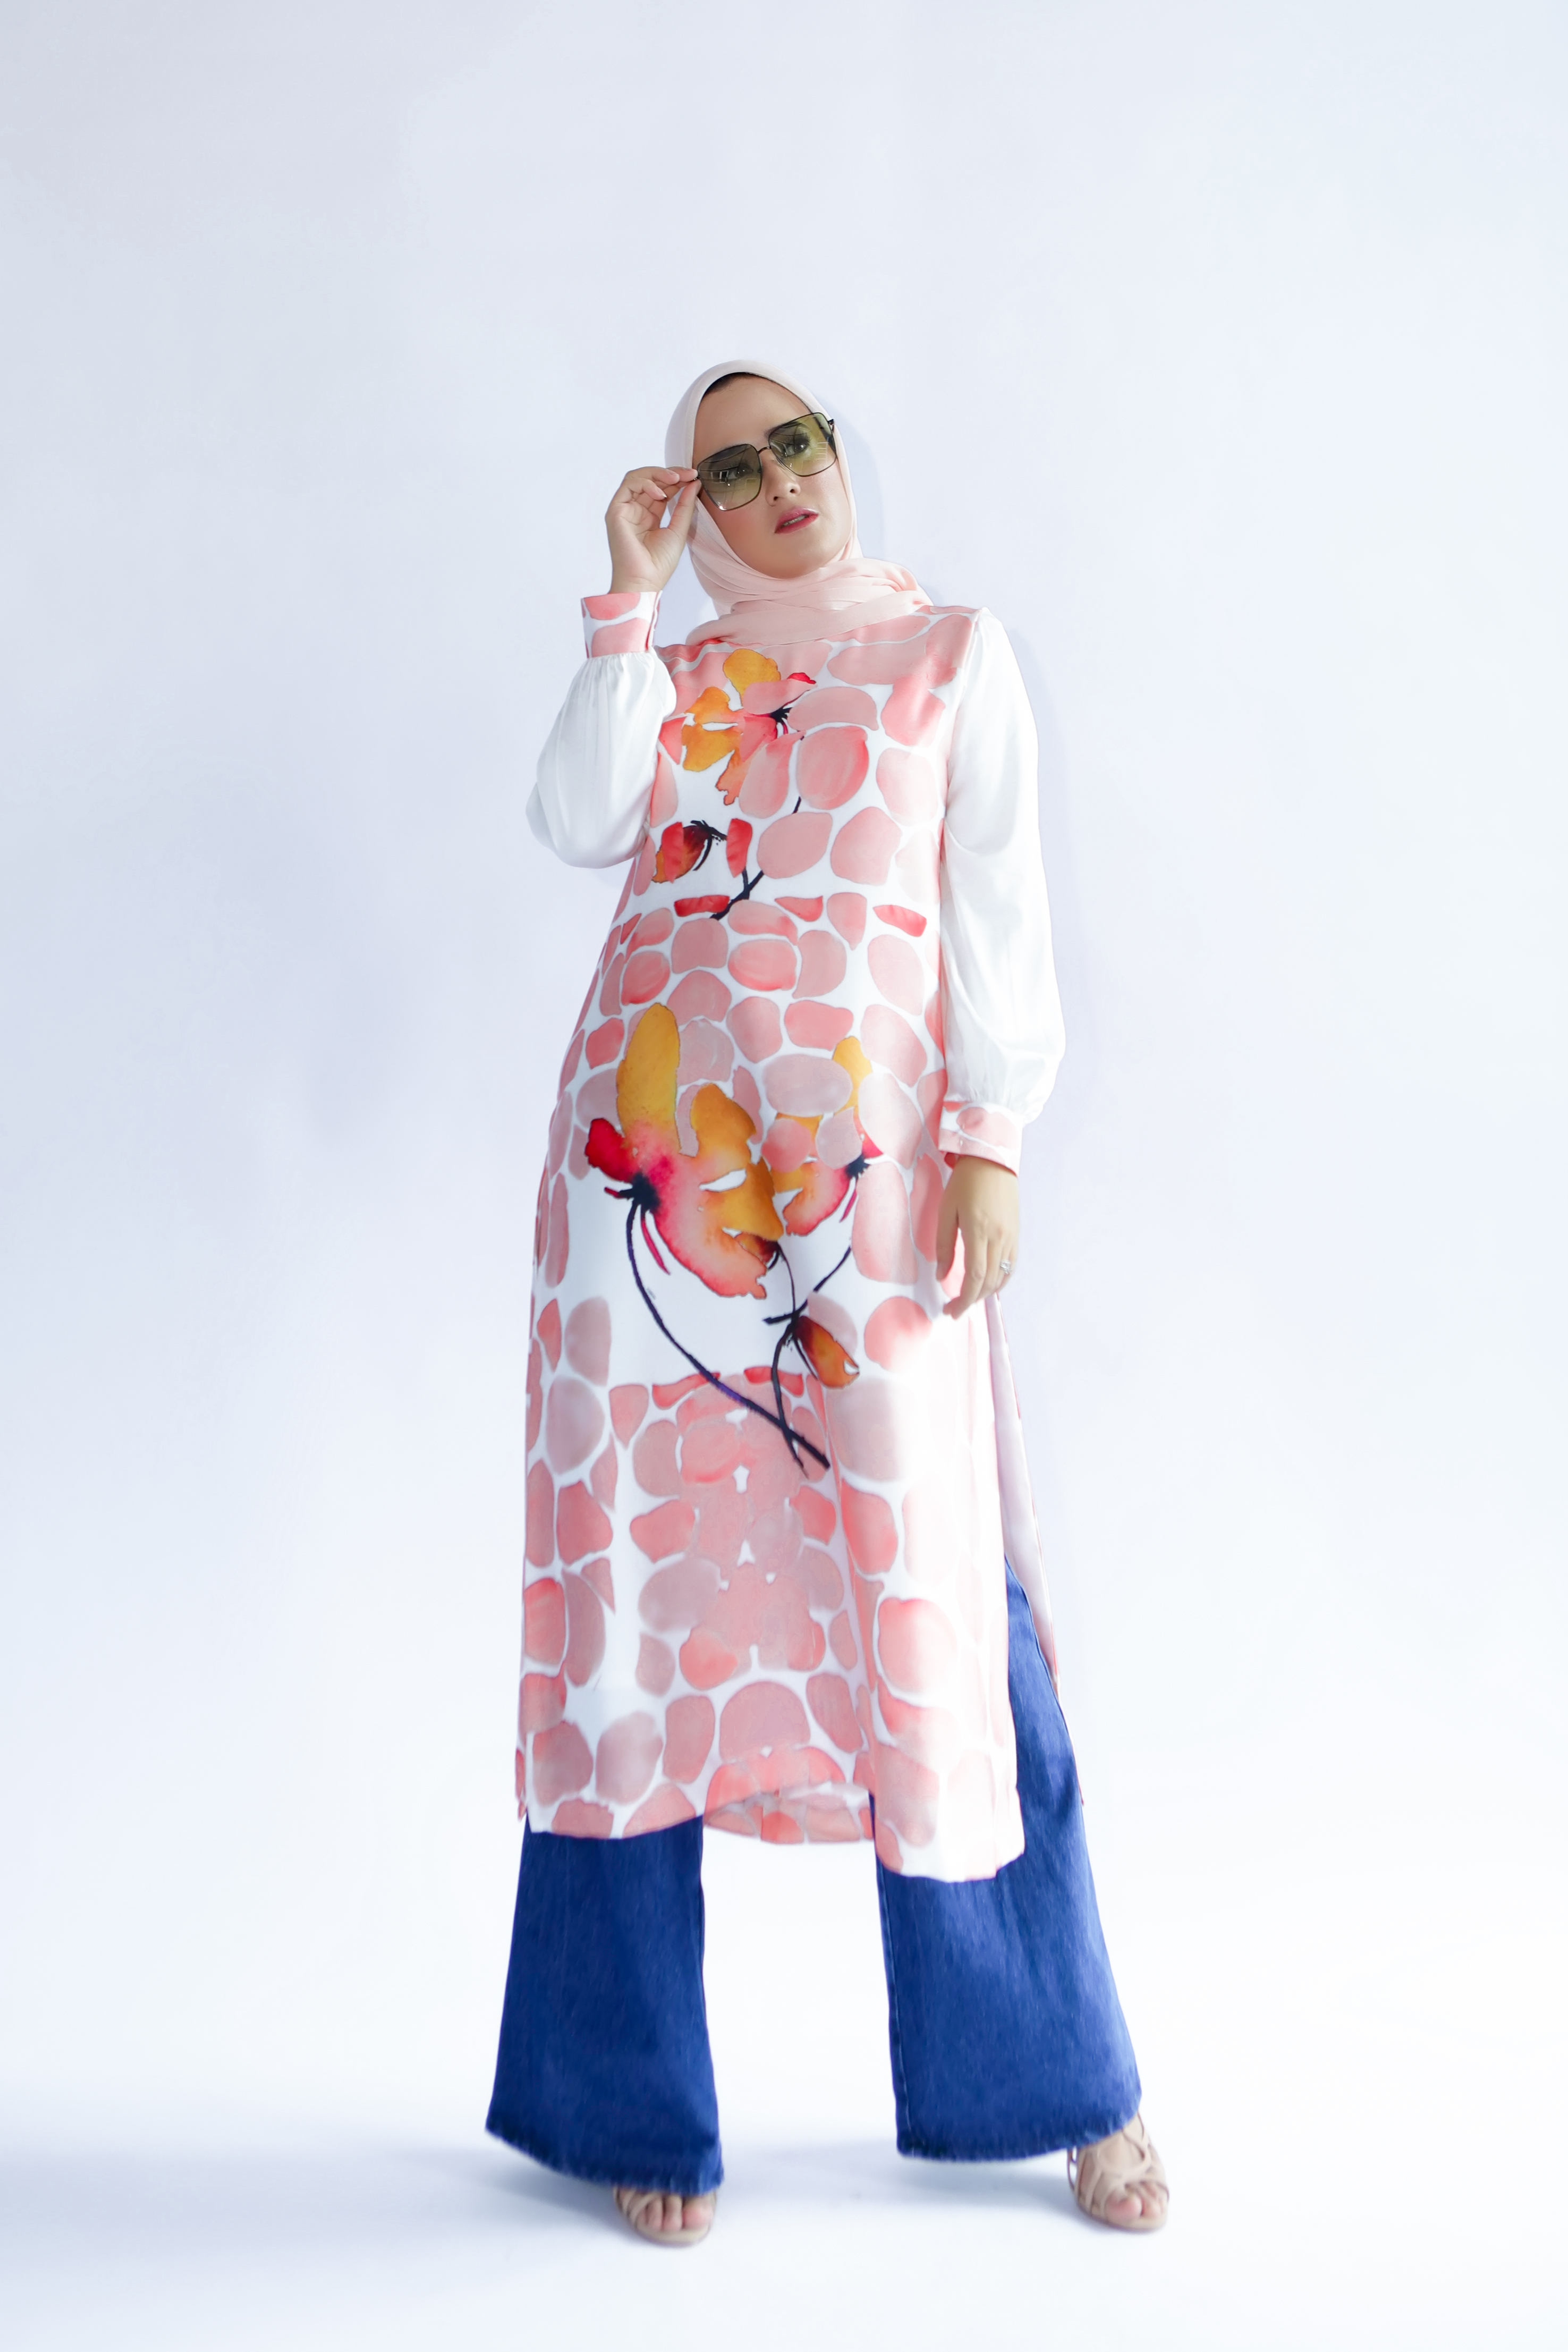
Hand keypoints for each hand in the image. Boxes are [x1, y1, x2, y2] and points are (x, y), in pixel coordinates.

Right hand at [606, 466, 699, 595]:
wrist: (645, 580)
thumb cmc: (659, 564)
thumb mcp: (679, 529)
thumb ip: (685, 505)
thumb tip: (693, 483)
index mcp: (649, 517)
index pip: (662, 490)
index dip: (677, 480)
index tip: (694, 477)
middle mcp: (636, 511)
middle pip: (650, 481)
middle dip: (670, 473)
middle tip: (688, 473)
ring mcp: (625, 510)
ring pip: (638, 477)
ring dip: (658, 474)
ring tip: (676, 479)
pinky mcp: (616, 510)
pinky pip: (629, 485)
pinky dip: (646, 483)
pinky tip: (661, 493)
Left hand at [935, 1156, 1019, 1318]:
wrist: (993, 1159)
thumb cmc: (965, 1182)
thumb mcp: (946, 1210)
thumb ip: (944, 1245)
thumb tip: (941, 1276)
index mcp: (979, 1231)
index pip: (974, 1276)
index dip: (963, 1299)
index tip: (950, 1311)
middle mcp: (999, 1238)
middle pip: (989, 1282)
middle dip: (971, 1300)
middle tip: (954, 1308)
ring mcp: (1011, 1237)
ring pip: (1002, 1277)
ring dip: (985, 1292)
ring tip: (968, 1297)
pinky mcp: (1016, 1234)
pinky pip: (1011, 1266)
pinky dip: (999, 1281)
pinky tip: (987, 1284)